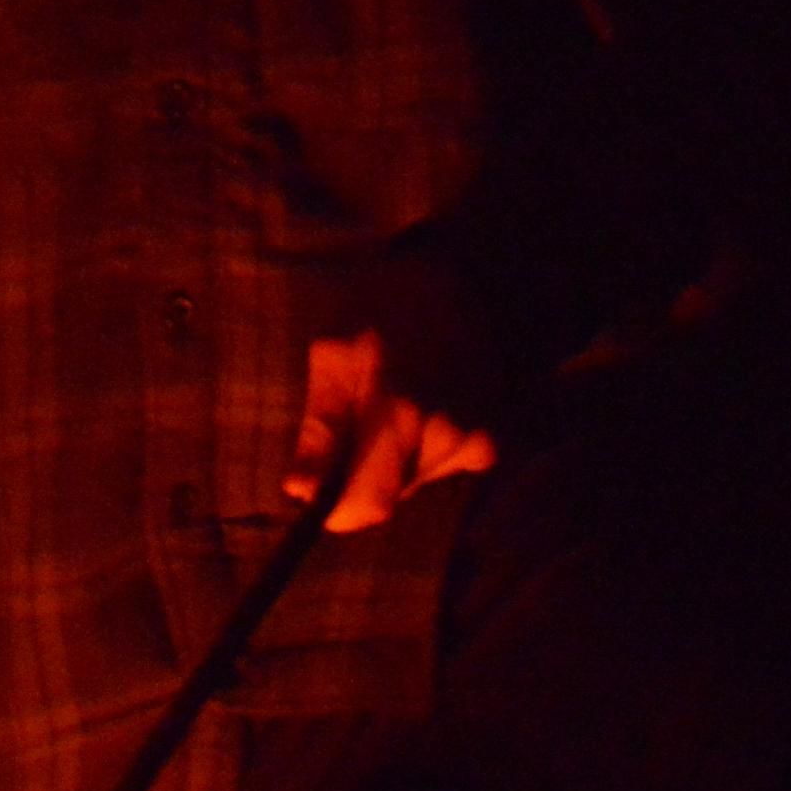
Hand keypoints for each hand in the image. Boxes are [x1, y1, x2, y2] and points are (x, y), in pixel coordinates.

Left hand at [284, 329, 497, 533]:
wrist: (464, 278)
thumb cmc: (386, 308)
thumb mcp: (335, 355)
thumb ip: (320, 430)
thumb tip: (298, 492)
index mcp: (398, 412)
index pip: (369, 504)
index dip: (340, 512)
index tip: (321, 502)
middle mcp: (444, 435)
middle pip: (389, 496)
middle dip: (363, 475)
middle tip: (359, 420)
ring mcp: (474, 439)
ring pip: (415, 482)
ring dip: (396, 459)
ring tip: (395, 401)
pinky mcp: (492, 440)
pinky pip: (445, 468)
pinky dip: (428, 450)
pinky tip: (427, 406)